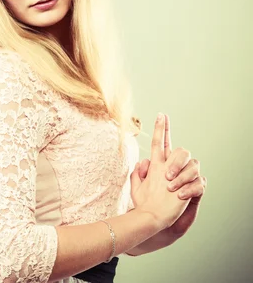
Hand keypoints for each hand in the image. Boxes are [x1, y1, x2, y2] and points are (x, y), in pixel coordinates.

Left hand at [136, 117, 206, 237]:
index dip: (161, 129)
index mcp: (158, 164)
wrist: (154, 220)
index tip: (161, 115)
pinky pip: (199, 183)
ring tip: (171, 187)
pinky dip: (188, 189)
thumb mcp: (136, 187)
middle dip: (176, 161)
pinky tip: (179, 195)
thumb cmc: (145, 204)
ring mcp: (184, 178)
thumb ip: (137, 173)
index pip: (160, 142)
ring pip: (193, 165)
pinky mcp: (194, 190)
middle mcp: (173, 168)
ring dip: (181, 176)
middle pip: (182, 150)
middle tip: (166, 175)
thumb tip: (145, 161)